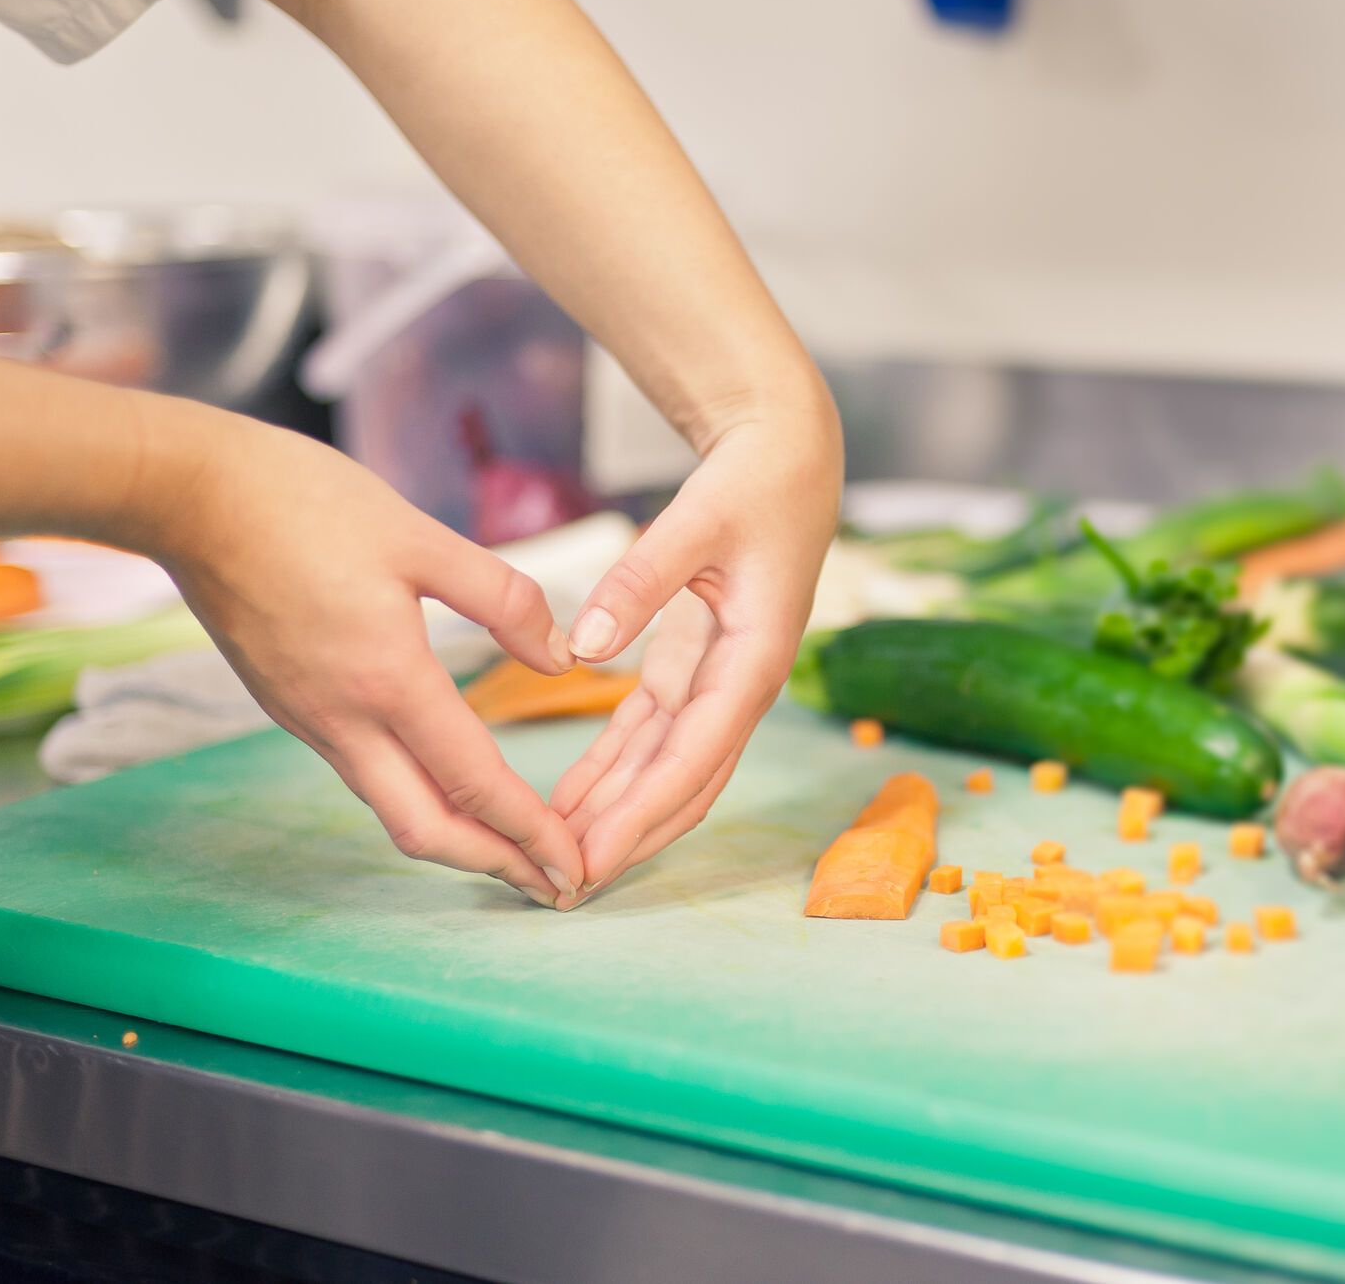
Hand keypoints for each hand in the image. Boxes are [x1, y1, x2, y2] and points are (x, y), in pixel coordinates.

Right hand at [152, 413, 589, 909]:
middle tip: (553, 884)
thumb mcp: (420, 538)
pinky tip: (452, 785)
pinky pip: (364, 772)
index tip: (574, 868)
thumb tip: (562, 654)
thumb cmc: (305, 502)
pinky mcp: (290, 705)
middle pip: (425, 829)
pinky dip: (418, 795)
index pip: (474, 783)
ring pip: (391, 805)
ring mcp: (309, 718)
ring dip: (458, 835)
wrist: (187, 495)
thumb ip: (502, 599)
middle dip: (494, 864)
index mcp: (387, 680)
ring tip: (516, 845)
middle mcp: (343, 719)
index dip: (530, 833)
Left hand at [549, 413, 840, 890]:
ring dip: (616, 815)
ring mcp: (721, 683)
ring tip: (554, 857)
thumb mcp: (698, 518)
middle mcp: (743, 686)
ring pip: (667, 771)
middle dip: (627, 838)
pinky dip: (613, 770)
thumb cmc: (754, 483)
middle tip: (561, 886)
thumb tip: (582, 647)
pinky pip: (652, 736)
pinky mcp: (697, 669)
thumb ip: (639, 580)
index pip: (693, 757)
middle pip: (684, 785)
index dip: (640, 815)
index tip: (589, 857)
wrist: (790, 458)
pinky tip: (567, 801)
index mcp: (754, 660)